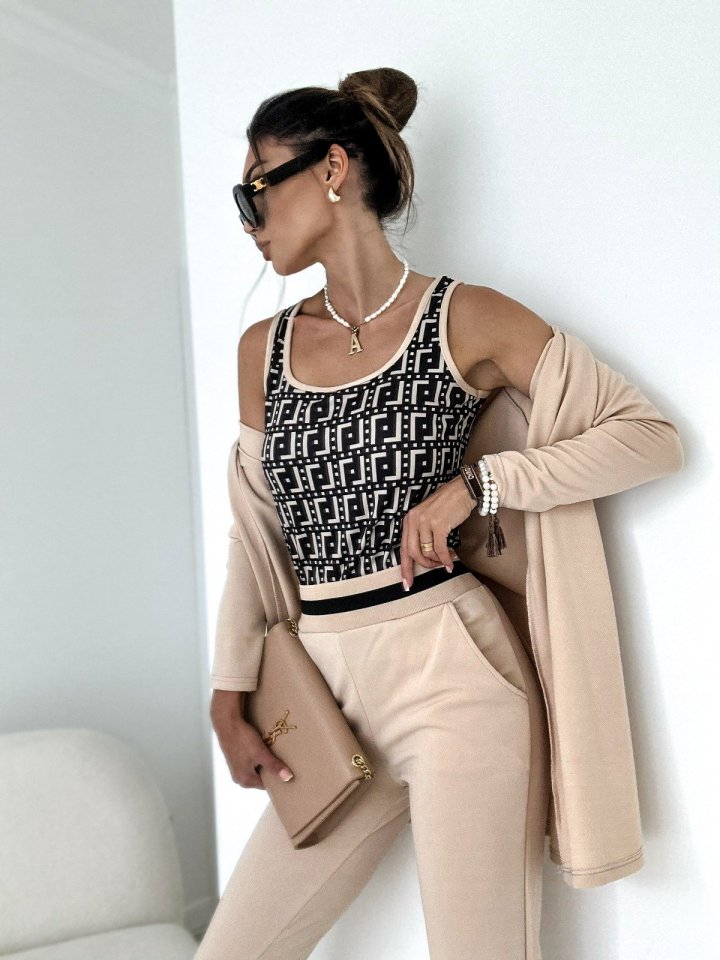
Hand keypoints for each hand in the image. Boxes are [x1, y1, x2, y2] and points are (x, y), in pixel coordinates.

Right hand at [212, 712, 293, 789]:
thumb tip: (288, 778)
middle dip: (271, 769)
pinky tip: (263, 747)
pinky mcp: (236, 757)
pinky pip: (252, 761)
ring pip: (257, 767)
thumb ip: (274, 766)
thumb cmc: (242, 738)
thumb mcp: (260, 753)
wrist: (227, 722)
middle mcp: (239, 777)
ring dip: (265, 761)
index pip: (267, 785)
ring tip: (274, 752)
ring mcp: (237, 767)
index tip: (289, 772)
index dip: (278, 778)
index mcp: (245, 780)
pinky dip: (258, 755)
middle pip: (262, 777)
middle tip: (284, 761)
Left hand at [400, 475, 476, 589]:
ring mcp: (425, 522)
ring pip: (427, 552)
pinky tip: (451, 562)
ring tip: (447, 559)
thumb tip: (425, 557)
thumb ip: (422, 533)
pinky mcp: (439, 525)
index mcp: (409, 520)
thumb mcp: (428, 517)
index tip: (407, 584)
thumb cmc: (447, 505)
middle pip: (412, 553)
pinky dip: (446, 559)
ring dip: (438, 560)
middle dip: (424, 565)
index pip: (403, 548)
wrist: (462, 491)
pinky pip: (440, 549)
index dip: (405, 568)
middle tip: (435, 569)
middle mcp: (414, 520)